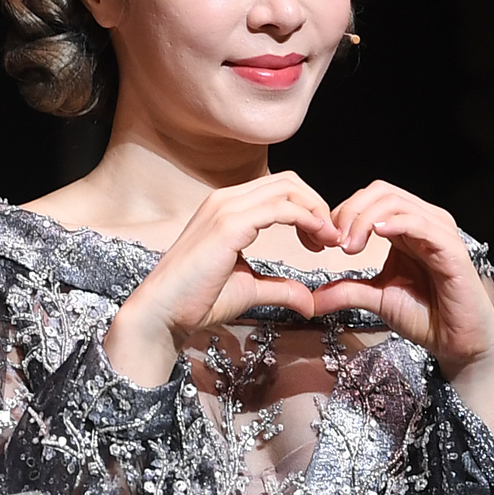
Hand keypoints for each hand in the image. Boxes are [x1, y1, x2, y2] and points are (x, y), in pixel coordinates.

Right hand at [104, 173, 338, 385]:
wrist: (162, 313)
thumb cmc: (197, 300)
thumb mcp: (249, 289)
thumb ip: (280, 288)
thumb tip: (310, 302)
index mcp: (227, 207)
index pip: (278, 188)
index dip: (308, 208)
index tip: (322, 240)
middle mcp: (226, 199)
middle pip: (287, 181)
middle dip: (316, 204)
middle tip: (331, 238)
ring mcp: (225, 208)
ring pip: (286, 188)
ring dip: (316, 211)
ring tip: (328, 240)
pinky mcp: (228, 225)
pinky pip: (279, 209)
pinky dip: (306, 219)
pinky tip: (316, 241)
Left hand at [312, 181, 493, 437]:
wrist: (458, 343)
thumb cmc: (425, 316)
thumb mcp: (377, 298)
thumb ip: (346, 291)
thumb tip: (310, 299)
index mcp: (405, 227)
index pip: (371, 198)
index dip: (344, 212)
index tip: (326, 241)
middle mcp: (423, 221)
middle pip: (381, 192)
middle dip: (351, 211)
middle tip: (336, 242)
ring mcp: (439, 232)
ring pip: (397, 202)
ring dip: (366, 219)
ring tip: (350, 246)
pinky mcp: (452, 249)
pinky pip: (421, 224)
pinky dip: (396, 224)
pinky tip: (377, 236)